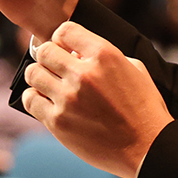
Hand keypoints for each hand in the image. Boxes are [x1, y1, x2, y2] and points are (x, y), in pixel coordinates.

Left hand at [21, 21, 173, 177]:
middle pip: (44, 51)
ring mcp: (68, 98)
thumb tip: (75, 52)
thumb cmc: (144, 109)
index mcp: (105, 55)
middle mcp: (83, 74)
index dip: (63, 39)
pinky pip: (30, 100)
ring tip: (50, 85)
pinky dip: (35, 99)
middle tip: (56, 68)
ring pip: (33, 74)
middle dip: (49, 57)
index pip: (65, 30)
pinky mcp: (58, 122)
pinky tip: (47, 102)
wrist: (148, 147)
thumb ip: (105, 56)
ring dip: (40, 77)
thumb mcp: (135, 70)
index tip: (66, 49)